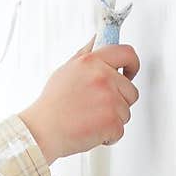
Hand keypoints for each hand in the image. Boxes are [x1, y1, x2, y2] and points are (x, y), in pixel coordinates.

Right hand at [17, 35, 140, 163]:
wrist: (43, 131)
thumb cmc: (52, 104)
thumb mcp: (66, 70)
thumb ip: (86, 54)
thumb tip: (97, 40)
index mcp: (92, 62)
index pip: (127, 54)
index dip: (132, 65)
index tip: (129, 73)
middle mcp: (103, 78)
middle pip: (131, 90)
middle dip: (119, 101)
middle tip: (98, 106)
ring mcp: (110, 100)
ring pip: (126, 112)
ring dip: (112, 119)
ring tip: (90, 119)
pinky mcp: (112, 122)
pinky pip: (120, 130)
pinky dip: (108, 136)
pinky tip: (91, 130)